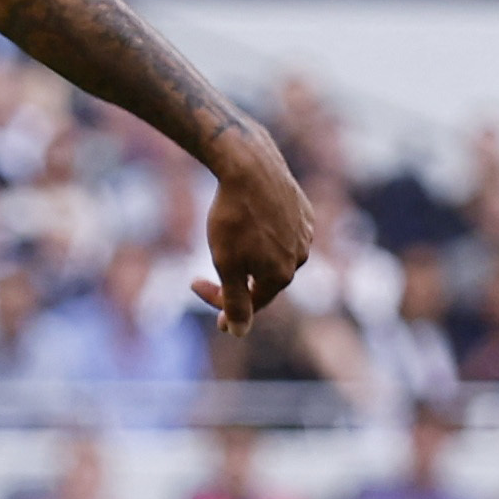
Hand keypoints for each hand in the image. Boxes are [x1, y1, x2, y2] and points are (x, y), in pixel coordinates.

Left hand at [192, 133, 312, 333]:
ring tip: (230, 237)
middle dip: (237, 277)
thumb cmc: (234, 216)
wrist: (249, 165)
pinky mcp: (303, 210)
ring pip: (274, 253)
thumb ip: (235, 302)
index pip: (250, 303)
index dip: (220, 301)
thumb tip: (238, 333)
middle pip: (264, 279)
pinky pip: (282, 231)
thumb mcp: (227, 264)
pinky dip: (263, 232)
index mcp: (282, 276)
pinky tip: (248, 219)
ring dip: (251, 254)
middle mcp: (300, 257)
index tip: (194, 286)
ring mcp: (304, 232)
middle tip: (210, 266)